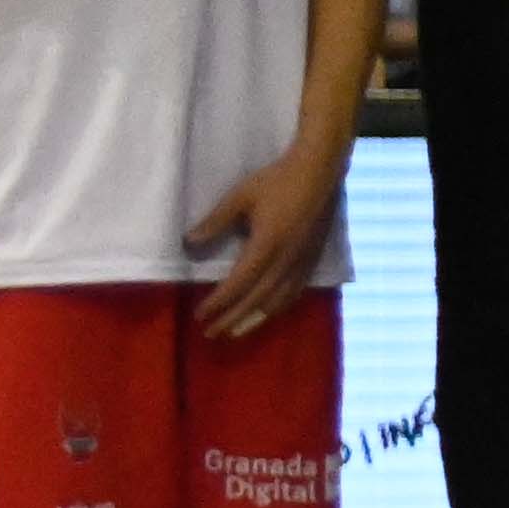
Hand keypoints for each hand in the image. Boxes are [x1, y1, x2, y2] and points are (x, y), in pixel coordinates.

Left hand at [183, 146, 328, 344]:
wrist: (319, 172)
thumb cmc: (276, 181)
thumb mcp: (239, 197)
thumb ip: (215, 222)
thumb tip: (189, 244)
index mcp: (267, 245)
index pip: (239, 283)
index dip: (219, 302)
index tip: (201, 315)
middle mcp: (287, 260)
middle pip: (257, 300)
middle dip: (233, 319)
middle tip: (211, 334)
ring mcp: (302, 262)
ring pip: (278, 301)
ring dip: (255, 319)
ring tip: (235, 333)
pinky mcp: (312, 259)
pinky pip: (294, 293)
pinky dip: (277, 307)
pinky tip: (267, 313)